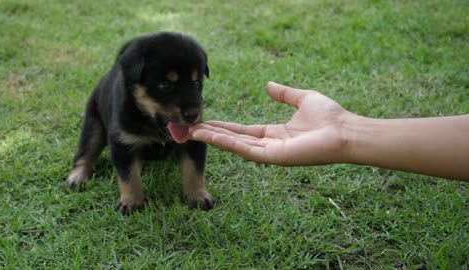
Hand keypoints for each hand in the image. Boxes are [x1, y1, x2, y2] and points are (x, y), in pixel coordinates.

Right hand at [190, 82, 354, 165]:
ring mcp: (270, 153)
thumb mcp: (302, 99)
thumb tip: (269, 85)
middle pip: (234, 140)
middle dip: (211, 134)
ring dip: (213, 139)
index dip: (223, 127)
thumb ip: (284, 94)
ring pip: (235, 146)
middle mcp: (269, 145)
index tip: (205, 121)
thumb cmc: (330, 117)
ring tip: (191, 132)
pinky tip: (210, 135)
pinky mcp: (273, 157)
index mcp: (274, 133)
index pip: (242, 131)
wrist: (345, 131)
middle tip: (188, 129)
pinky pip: (245, 150)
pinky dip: (227, 143)